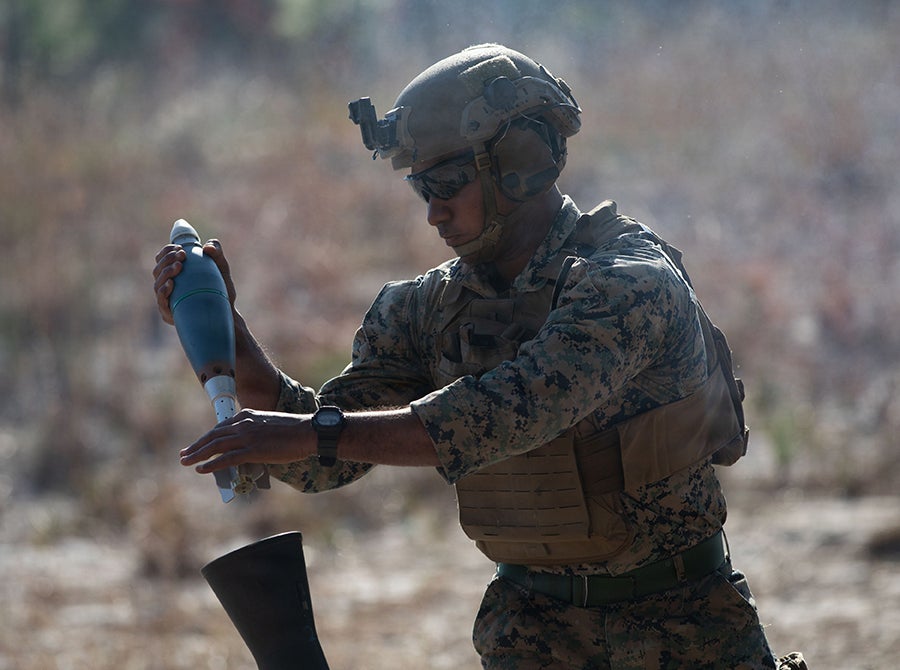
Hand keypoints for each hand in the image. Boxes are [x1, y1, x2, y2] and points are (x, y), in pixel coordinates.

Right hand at [152, 238, 236, 324]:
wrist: (227, 312)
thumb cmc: (220, 289)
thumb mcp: (221, 268)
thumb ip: (217, 253)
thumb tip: (207, 247)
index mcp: (173, 274)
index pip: (161, 260)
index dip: (166, 252)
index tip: (179, 248)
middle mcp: (167, 286)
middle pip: (157, 270)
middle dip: (167, 259)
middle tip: (182, 255)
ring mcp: (168, 300)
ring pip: (157, 284)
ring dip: (166, 272)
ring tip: (179, 266)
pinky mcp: (170, 314)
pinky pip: (161, 302)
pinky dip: (164, 291)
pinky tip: (171, 284)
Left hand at [180, 409, 315, 473]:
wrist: (307, 432)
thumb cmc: (294, 430)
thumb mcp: (270, 424)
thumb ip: (256, 431)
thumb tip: (249, 446)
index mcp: (248, 415)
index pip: (221, 427)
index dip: (207, 437)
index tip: (199, 444)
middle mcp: (243, 424)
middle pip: (213, 435)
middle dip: (197, 445)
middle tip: (184, 454)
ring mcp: (246, 437)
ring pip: (215, 446)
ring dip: (197, 455)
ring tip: (186, 462)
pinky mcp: (251, 450)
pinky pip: (225, 459)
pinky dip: (211, 464)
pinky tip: (201, 469)